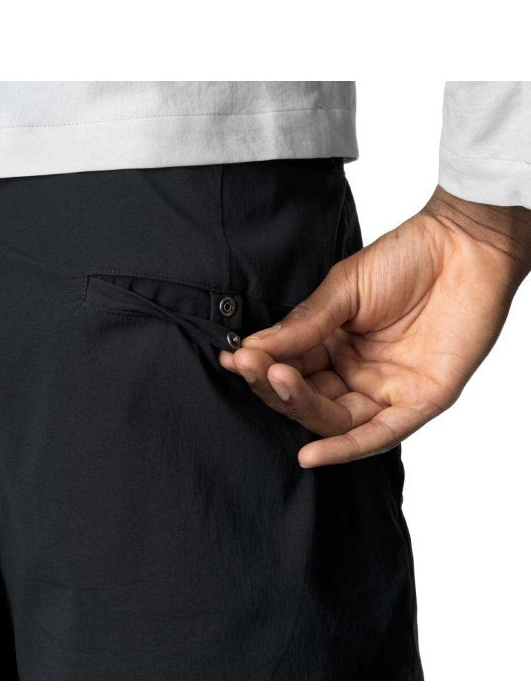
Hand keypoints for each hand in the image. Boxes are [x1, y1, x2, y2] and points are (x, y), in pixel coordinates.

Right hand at [219, 187, 530, 466]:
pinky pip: (377, 436)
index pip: (290, 369)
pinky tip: (310, 454)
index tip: (234, 358)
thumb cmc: (406, 258)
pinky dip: (344, 448)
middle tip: (253, 367)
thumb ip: (301, 326)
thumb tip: (250, 349)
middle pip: (307, 399)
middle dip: (276, 386)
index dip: (261, 367)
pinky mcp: (417, 403)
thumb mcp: (342, 290)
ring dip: (301, 407)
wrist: (465, 244)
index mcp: (334, 345)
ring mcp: (385, 391)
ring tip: (275, 381)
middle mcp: (356, 374)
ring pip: (333, 419)